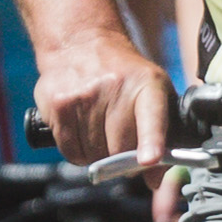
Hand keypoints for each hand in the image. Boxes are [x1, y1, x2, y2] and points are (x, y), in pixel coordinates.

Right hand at [34, 26, 178, 221]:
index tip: (149, 160)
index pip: (152, 116)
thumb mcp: (153, 91)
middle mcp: (115, 87)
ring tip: (99, 129)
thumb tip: (156, 180)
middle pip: (120, 150)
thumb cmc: (124, 76)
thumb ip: (162, 134)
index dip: (152, 141)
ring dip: (98, 154)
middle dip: (123, 159)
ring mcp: (83, 96)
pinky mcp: (58, 105)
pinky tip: (82, 131)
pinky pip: (71, 152)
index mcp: (147, 84)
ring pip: (94, 155)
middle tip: (122, 145)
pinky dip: (79, 152)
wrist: (81, 41)